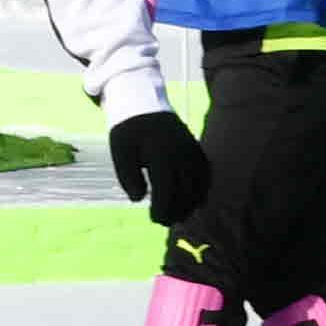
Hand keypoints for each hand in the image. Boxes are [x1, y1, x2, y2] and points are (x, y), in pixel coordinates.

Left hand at [107, 108, 209, 227]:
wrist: (144, 104)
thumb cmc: (129, 132)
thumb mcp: (120, 153)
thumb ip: (128, 177)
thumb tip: (138, 199)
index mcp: (161, 155)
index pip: (166, 191)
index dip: (162, 210)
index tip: (154, 219)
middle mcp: (181, 154)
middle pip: (185, 192)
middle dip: (175, 212)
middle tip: (164, 221)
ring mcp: (193, 152)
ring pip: (198, 186)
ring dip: (189, 205)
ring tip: (177, 216)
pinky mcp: (198, 150)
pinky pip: (205, 176)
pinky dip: (200, 192)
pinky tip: (191, 202)